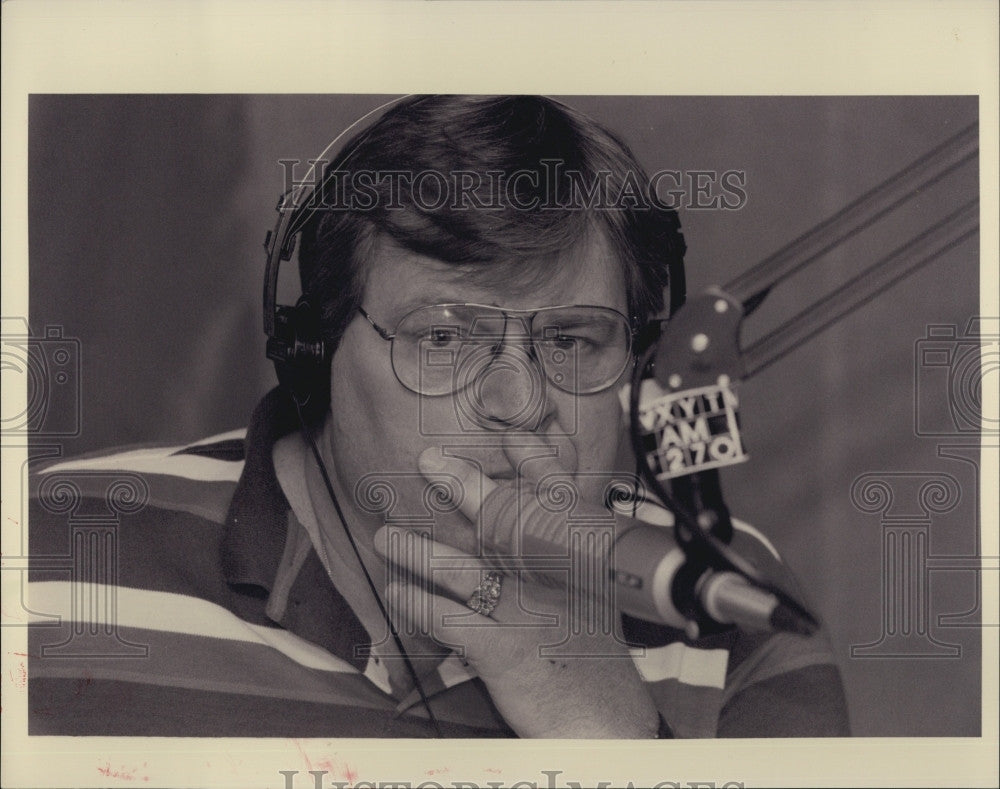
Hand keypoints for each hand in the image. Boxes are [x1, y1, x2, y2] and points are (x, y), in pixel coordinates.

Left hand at [372, 447, 658, 738]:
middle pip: (502, 518)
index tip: (513, 434)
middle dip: (463, 484)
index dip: (535, 461)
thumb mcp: (590, 600)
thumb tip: (527, 536)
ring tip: (386, 536)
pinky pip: (445, 618)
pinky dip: (416, 604)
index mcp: (575, 561)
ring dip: (416, 550)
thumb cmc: (592, 658)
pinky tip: (397, 594)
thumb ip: (561, 566)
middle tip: (430, 460)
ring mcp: (524, 609)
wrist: (604, 721)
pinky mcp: (500, 647)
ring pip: (460, 567)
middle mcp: (550, 576)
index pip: (557, 498)